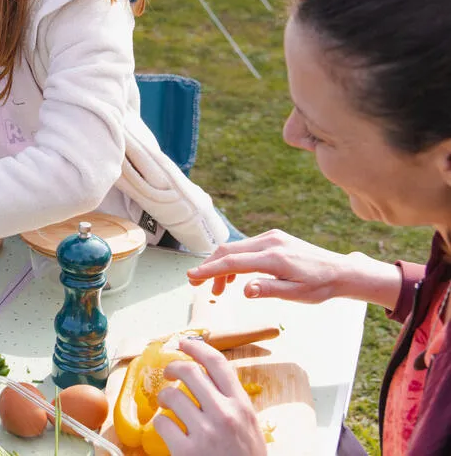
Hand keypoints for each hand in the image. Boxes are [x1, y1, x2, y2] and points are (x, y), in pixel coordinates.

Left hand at [152, 338, 265, 455]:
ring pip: (170, 395)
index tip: (183, 342)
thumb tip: (209, 377)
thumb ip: (233, 403)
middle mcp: (224, 414)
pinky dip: (161, 424)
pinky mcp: (186, 450)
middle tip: (168, 374)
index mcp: (242, 406)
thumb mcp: (250, 427)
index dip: (197, 347)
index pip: (217, 363)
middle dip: (172, 368)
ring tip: (168, 407)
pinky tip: (169, 431)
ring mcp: (204, 432)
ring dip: (164, 398)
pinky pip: (161, 422)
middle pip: (188, 372)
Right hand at [185, 229, 354, 303]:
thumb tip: (244, 290)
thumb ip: (269, 290)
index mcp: (275, 258)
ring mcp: (271, 237)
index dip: (209, 270)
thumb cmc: (320, 287)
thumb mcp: (296, 295)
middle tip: (197, 284)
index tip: (192, 277)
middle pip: (228, 250)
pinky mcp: (273, 237)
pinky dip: (234, 259)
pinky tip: (233, 276)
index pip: (233, 262)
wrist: (340, 271)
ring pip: (235, 247)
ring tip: (218, 287)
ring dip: (221, 264)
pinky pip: (245, 246)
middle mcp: (270, 242)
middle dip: (210, 266)